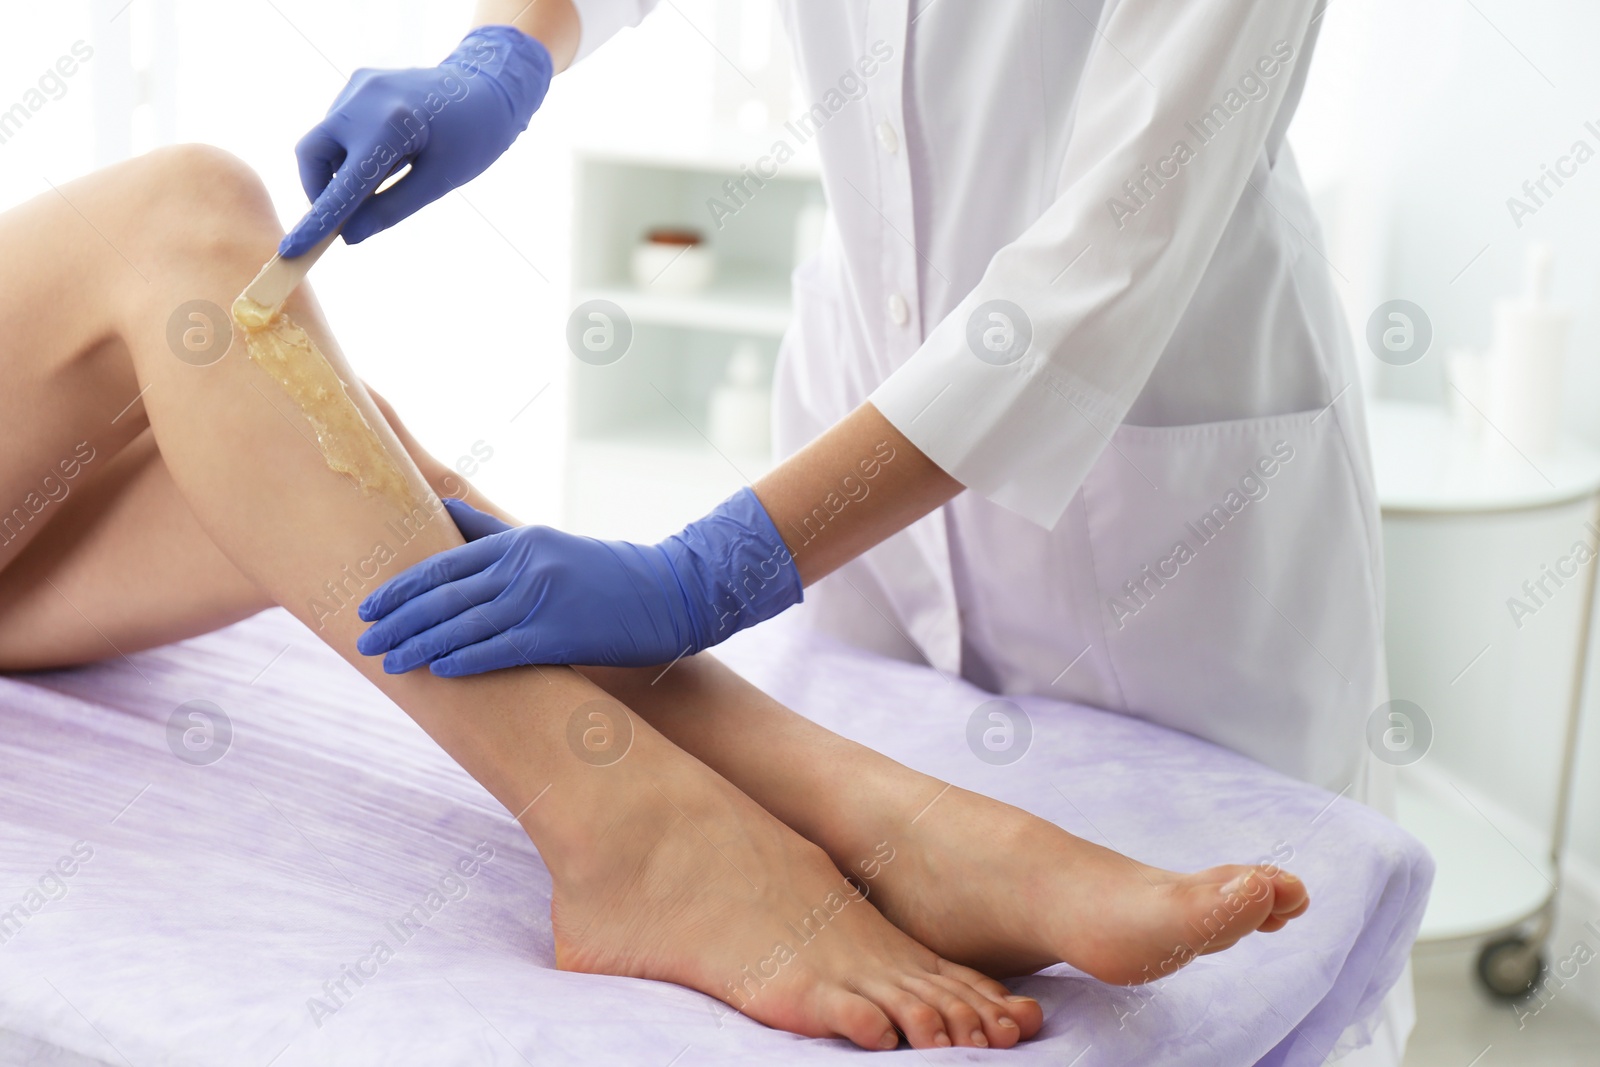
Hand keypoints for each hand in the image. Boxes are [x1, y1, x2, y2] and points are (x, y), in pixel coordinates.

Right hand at [279, 25, 551, 256]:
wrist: (491, 85)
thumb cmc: (475, 136)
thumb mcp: (439, 181)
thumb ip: (391, 209)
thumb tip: (349, 236)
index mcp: (390, 125)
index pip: (341, 185)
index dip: (317, 221)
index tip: (292, 251)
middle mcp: (364, 98)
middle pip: (312, 154)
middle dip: (320, 190)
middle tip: (346, 217)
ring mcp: (358, 85)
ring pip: (323, 141)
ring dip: (339, 170)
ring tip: (386, 177)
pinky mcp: (359, 81)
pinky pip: (339, 125)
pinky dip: (350, 151)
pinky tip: (390, 153)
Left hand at [356, 492, 802, 674]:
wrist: (674, 592)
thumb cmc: (608, 574)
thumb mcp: (548, 543)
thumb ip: (494, 535)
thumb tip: (443, 516)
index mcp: (518, 542)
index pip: (443, 562)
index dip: (401, 587)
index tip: (368, 606)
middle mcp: (523, 565)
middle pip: (444, 593)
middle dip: (398, 619)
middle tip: (363, 639)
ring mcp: (541, 598)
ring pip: (463, 623)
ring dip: (419, 645)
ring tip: (387, 662)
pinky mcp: (561, 633)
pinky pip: (500, 648)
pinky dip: (464, 658)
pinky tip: (438, 670)